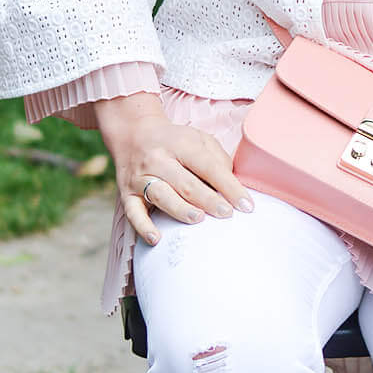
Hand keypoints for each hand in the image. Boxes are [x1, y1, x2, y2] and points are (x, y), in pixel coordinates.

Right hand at [94, 94, 252, 245]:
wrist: (133, 133)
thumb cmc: (174, 142)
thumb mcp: (199, 139)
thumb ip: (218, 160)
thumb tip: (233, 189)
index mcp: (180, 144)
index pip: (208, 166)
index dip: (229, 187)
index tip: (246, 206)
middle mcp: (158, 159)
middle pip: (185, 183)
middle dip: (208, 200)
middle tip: (227, 214)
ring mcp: (140, 177)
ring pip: (161, 195)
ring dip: (180, 209)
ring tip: (198, 219)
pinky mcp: (126, 193)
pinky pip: (133, 212)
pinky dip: (143, 227)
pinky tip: (156, 239)